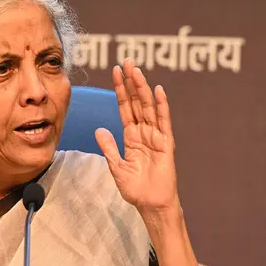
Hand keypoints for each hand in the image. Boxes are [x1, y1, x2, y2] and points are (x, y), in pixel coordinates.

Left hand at [95, 58, 177, 212]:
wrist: (150, 204)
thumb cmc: (135, 188)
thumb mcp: (116, 166)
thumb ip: (109, 147)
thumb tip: (99, 129)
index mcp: (131, 136)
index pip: (125, 108)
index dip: (120, 90)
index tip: (115, 71)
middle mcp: (144, 133)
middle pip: (137, 102)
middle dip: (131, 82)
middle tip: (127, 61)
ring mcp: (156, 137)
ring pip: (149, 107)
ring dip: (143, 89)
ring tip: (137, 70)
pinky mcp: (166, 145)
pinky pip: (164, 122)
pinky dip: (162, 107)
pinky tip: (158, 91)